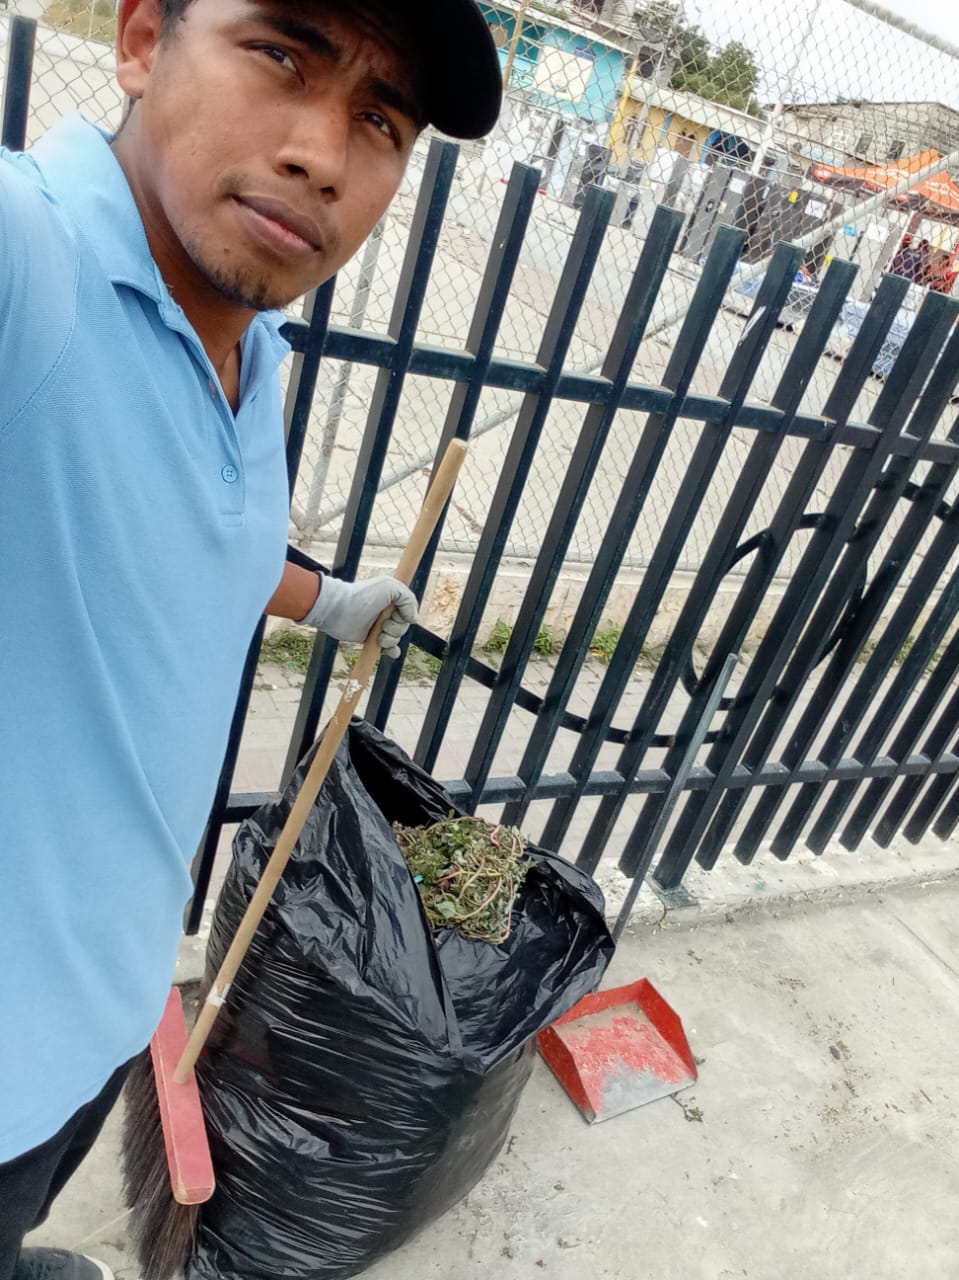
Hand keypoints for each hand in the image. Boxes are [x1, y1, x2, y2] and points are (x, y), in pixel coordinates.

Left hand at [298, 574, 416, 658]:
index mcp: (391, 599)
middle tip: (383, 624)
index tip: (394, 612)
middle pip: (403, 627)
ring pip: (396, 638)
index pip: (409, 612)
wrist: (338, 610)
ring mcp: (378, 626)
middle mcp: (386, 612)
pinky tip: (387, 651)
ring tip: (378, 636)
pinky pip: (389, 649)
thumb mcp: (390, 587)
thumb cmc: (363, 596)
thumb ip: (408, 599)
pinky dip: (391, 651)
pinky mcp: (370, 639)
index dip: (405, 615)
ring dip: (390, 640)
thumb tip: (413, 619)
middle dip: (396, 628)